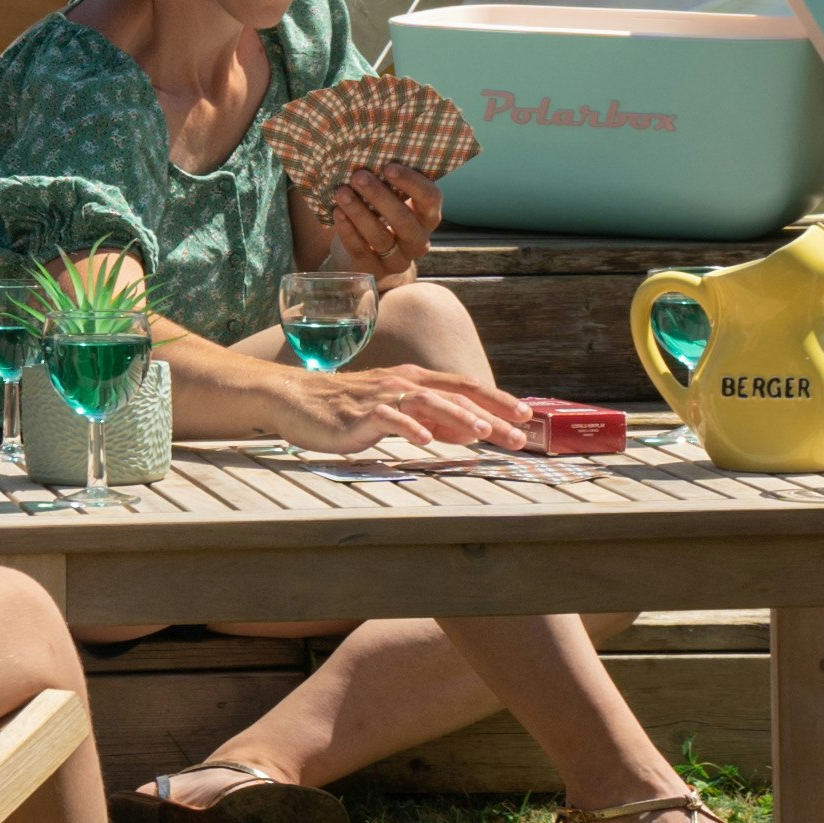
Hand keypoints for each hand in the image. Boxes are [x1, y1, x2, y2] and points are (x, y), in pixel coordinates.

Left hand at [302, 161, 442, 283]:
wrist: (363, 253)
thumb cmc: (377, 213)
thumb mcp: (388, 197)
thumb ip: (387, 180)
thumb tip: (367, 147)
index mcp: (427, 216)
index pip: (431, 198)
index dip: (412, 183)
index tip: (389, 166)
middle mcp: (419, 240)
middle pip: (404, 220)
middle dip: (380, 196)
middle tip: (358, 176)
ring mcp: (398, 260)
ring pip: (381, 237)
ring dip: (360, 212)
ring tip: (341, 193)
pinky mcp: (375, 271)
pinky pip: (362, 252)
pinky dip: (348, 231)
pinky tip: (337, 213)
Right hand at [302, 362, 547, 455]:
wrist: (296, 400)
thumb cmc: (348, 409)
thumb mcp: (398, 415)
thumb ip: (433, 420)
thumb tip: (471, 431)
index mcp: (416, 381)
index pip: (466, 388)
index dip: (499, 400)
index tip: (527, 416)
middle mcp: (404, 382)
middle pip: (456, 393)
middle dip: (492, 413)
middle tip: (519, 433)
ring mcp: (381, 396)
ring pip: (428, 401)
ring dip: (458, 416)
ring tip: (483, 432)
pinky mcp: (358, 414)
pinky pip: (387, 418)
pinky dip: (408, 427)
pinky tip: (424, 441)